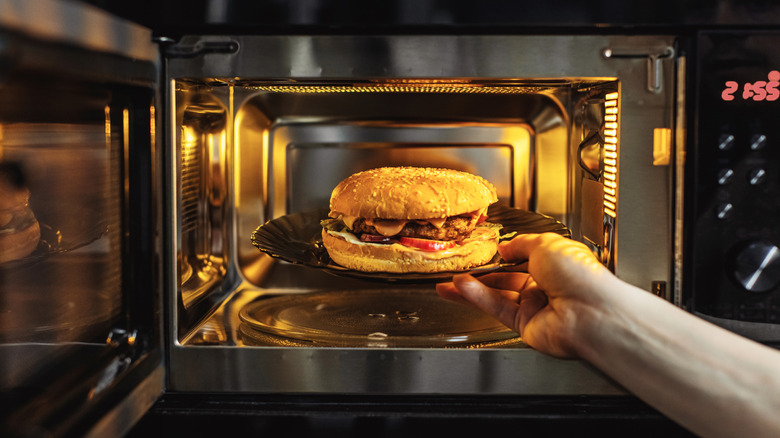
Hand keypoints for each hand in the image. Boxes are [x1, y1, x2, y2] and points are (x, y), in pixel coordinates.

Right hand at [436, 233, 614, 357]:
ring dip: (472, 288)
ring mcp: (535, 307)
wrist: (591, 312)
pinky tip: (461, 288)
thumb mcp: (545, 244)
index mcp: (555, 264)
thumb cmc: (581, 276)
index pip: (523, 257)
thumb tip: (505, 247)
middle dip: (480, 274)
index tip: (482, 251)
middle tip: (458, 270)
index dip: (502, 254)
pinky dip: (478, 297)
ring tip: (449, 282)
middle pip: (505, 279)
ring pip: (496, 295)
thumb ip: (520, 244)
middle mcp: (545, 286)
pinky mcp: (524, 325)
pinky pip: (496, 308)